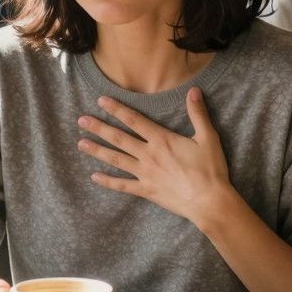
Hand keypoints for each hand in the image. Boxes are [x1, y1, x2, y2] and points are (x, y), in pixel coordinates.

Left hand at [77, 88, 235, 227]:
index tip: (101, 101)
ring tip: (81, 144)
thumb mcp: (207, 138)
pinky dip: (108, 181)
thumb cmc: (210, 169)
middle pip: (119, 138)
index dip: (116, 109)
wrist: (209, 201)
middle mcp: (149, 155)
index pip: (134, 120)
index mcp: (161, 140)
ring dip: (98, 151)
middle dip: (99, 128)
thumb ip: (198, 114)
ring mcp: (145, 174)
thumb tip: (193, 90)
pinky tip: (94, 176)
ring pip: (116, 160)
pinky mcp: (146, 190)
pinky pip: (123, 185)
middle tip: (81, 120)